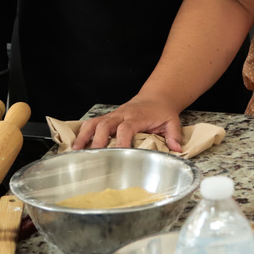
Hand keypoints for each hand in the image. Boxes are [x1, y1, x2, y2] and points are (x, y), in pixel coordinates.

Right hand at [71, 97, 185, 151]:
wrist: (156, 97)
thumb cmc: (162, 111)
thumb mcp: (172, 121)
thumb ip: (174, 136)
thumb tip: (177, 151)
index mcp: (137, 117)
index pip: (126, 128)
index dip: (121, 141)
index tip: (119, 155)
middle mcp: (122, 115)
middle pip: (106, 124)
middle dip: (98, 140)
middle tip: (93, 157)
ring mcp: (113, 115)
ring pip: (95, 122)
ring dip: (85, 136)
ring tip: (76, 151)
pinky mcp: (108, 117)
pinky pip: (92, 122)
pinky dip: (82, 132)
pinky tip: (76, 145)